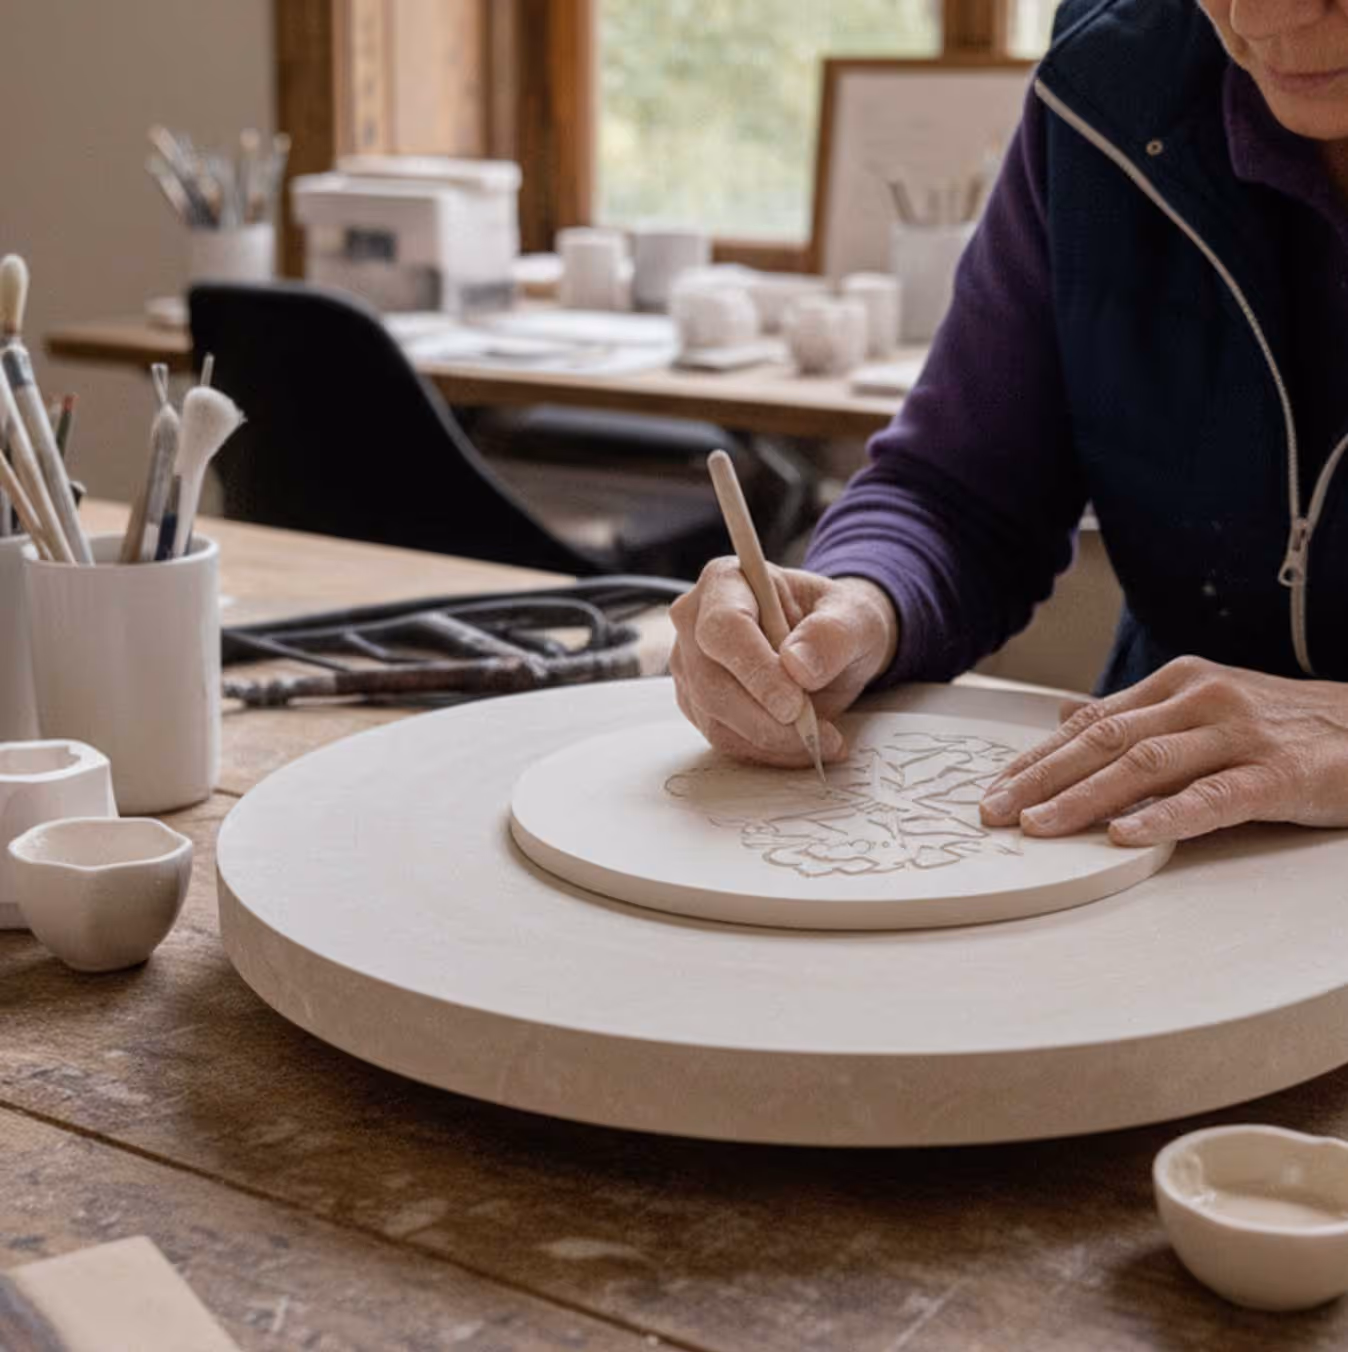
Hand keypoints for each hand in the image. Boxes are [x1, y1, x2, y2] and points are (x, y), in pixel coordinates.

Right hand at [669, 559, 898, 766]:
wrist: (828, 648)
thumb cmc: (836, 624)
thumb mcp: (855, 618)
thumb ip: (833, 634)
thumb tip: (798, 665)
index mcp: (726, 581)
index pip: (725, 627)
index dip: (756, 670)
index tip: (794, 705)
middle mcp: (695, 621)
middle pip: (713, 682)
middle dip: (768, 719)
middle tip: (820, 735)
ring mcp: (690, 665)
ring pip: (716, 718)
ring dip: (773, 741)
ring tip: (823, 739)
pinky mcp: (697, 703)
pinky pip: (724, 739)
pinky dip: (766, 751)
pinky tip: (802, 745)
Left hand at [979, 655, 1347, 844]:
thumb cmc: (1283, 725)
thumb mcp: (1204, 705)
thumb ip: (1139, 714)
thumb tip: (1068, 713)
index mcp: (1177, 683)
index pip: (1091, 722)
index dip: (1038, 757)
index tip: (994, 789)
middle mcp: (1201, 699)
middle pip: (1105, 740)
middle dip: (1041, 778)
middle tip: (995, 812)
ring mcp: (1240, 733)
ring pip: (1146, 764)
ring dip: (1084, 798)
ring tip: (1039, 828)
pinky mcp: (1280, 773)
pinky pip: (1213, 797)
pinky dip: (1165, 816)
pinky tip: (1126, 835)